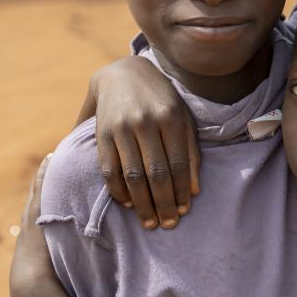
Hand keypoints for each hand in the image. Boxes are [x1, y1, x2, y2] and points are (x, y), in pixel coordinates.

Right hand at [9, 155, 60, 296]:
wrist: (36, 296)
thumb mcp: (60, 284)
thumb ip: (71, 278)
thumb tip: (93, 285)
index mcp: (32, 250)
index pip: (40, 224)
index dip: (45, 207)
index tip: (52, 193)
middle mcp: (28, 235)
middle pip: (35, 205)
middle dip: (42, 187)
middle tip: (50, 165)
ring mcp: (29, 226)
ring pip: (37, 195)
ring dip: (43, 177)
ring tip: (51, 158)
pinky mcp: (34, 218)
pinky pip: (40, 191)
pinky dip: (43, 175)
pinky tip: (50, 158)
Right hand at [90, 58, 200, 229]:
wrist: (122, 71)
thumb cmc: (160, 98)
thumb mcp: (182, 115)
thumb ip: (190, 150)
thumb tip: (194, 190)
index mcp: (170, 117)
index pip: (178, 165)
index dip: (181, 192)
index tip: (184, 212)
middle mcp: (145, 122)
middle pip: (156, 174)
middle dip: (163, 204)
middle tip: (168, 224)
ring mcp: (121, 128)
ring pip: (132, 176)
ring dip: (141, 204)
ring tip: (149, 221)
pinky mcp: (102, 133)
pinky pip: (109, 170)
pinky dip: (118, 191)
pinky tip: (127, 203)